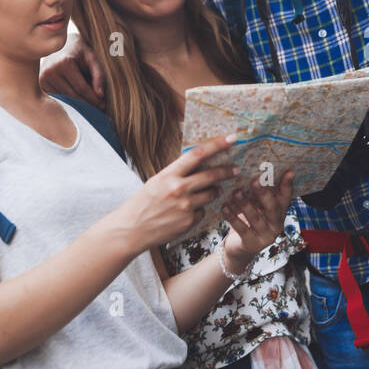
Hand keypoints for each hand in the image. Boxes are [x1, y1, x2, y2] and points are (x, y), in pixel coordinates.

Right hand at [39, 36, 104, 106]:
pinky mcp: (40, 84)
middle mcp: (50, 71)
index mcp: (64, 63)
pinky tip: (77, 105)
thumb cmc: (78, 51)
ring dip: (78, 106)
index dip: (93, 99)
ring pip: (64, 99)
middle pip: (72, 96)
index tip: (103, 106)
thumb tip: (100, 95)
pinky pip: (57, 98)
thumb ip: (99, 75)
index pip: (81, 88)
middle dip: (87, 105)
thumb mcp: (91, 58)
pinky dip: (68, 102)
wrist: (59, 44)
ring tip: (90, 109)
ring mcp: (42, 78)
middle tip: (99, 111)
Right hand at [119, 134, 237, 248]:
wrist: (131, 229)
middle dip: (227, 171)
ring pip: (211, 194)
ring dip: (214, 191)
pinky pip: (203, 211)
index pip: (197, 154)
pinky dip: (199, 210)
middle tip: (237, 169)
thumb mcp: (157, 181)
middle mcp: (178, 188)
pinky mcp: (189, 221)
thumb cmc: (143, 203)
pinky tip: (186, 212)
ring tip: (208, 192)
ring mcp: (185, 206)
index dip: (217, 145)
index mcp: (169, 174)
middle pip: (211, 176)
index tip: (231, 138)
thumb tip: (200, 164)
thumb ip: (177, 173)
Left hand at [221, 170, 295, 267]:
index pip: (286, 198)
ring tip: (236, 192)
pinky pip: (242, 229)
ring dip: (245, 204)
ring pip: (256, 218)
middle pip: (273, 208)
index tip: (289, 171)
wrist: (239, 249)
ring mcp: (265, 236)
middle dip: (264, 194)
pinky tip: (225, 207)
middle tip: (255, 181)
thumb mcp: (256, 208)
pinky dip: (232, 217)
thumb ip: (258, 195)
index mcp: (280, 213)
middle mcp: (276, 225)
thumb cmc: (248, 222)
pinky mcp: (251, 244)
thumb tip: (255, 172)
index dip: (287, 185)